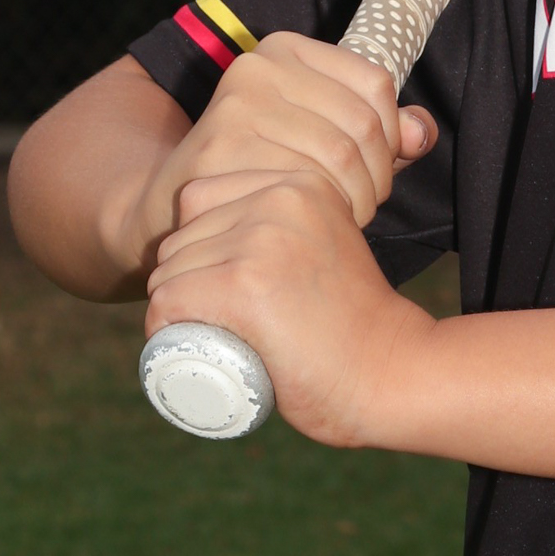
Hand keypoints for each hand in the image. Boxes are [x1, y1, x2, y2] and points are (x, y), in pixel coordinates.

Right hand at [116, 33, 436, 277]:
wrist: (171, 211)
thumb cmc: (262, 173)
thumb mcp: (324, 138)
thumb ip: (381, 131)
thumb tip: (422, 133)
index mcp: (285, 50)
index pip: (375, 84)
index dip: (391, 135)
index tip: (376, 167)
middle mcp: (257, 68)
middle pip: (362, 125)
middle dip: (376, 177)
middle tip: (359, 205)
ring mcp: (235, 107)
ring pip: (340, 158)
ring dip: (353, 201)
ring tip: (335, 217)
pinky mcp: (219, 151)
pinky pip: (303, 186)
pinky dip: (319, 215)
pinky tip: (305, 226)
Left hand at [144, 167, 434, 446]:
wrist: (390, 373)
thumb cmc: (357, 324)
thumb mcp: (330, 245)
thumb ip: (298, 224)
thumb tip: (241, 227)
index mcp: (302, 182)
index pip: (201, 198)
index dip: (201, 248)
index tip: (230, 288)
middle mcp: (281, 198)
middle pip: (181, 236)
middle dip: (187, 282)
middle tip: (226, 324)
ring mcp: (261, 238)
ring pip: (169, 271)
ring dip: (177, 310)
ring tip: (216, 337)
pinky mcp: (244, 282)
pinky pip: (168, 300)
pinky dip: (163, 328)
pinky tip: (185, 342)